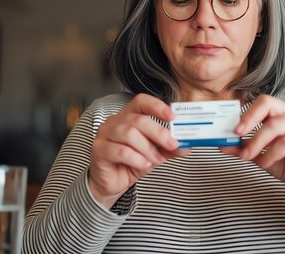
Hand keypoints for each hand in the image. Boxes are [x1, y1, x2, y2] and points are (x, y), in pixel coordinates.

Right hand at [88, 93, 189, 208]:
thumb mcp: (154, 155)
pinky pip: (121, 150)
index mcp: (128, 116)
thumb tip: (186, 146)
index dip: (157, 106)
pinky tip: (144, 165)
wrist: (111, 183)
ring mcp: (104, 134)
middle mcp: (115, 121)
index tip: (172, 117)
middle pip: (138, 119)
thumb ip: (168, 149)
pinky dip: (137, 159)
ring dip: (148, 149)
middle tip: (172, 145)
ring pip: (129, 134)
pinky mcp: (98, 149)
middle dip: (158, 133)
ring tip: (156, 160)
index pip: (141, 102)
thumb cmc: (130, 163)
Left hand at [221, 95, 284, 205]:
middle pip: (269, 104)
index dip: (246, 113)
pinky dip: (271, 153)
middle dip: (249, 120)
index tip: (232, 129)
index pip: (263, 102)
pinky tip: (266, 163)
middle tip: (236, 136)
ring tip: (248, 157)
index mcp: (284, 111)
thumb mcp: (260, 155)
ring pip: (275, 125)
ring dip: (257, 142)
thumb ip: (243, 147)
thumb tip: (222, 144)